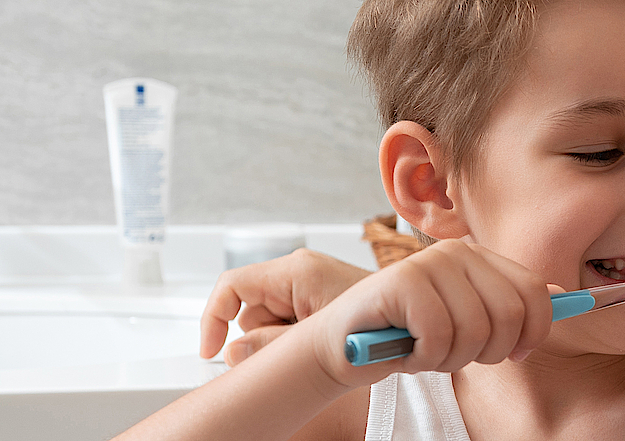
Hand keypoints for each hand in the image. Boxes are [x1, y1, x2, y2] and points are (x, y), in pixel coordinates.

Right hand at [200, 248, 370, 362]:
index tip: (211, 351)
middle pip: (250, 310)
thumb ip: (270, 345)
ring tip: (318, 347)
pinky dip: (295, 339)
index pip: (232, 285)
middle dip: (261, 338)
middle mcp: (298, 271)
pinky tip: (322, 345)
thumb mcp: (316, 336)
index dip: (214, 318)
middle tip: (293, 354)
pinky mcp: (316, 299)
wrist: (413, 319)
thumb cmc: (377, 319)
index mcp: (296, 270)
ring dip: (281, 341)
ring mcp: (307, 285)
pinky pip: (287, 323)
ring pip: (266, 322)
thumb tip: (232, 353)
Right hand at [292, 238, 558, 388]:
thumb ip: (509, 305)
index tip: (517, 352)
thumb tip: (564, 296)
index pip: (534, 291)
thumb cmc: (410, 335)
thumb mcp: (468, 320)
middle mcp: (456, 253)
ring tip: (428, 351)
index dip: (533, 331)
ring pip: (475, 331)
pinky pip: (439, 337)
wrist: (345, 345)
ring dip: (451, 358)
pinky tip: (408, 350)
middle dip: (489, 351)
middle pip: (509, 314)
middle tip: (458, 355)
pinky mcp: (402, 282)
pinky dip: (426, 358)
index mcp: (479, 258)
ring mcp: (428, 263)